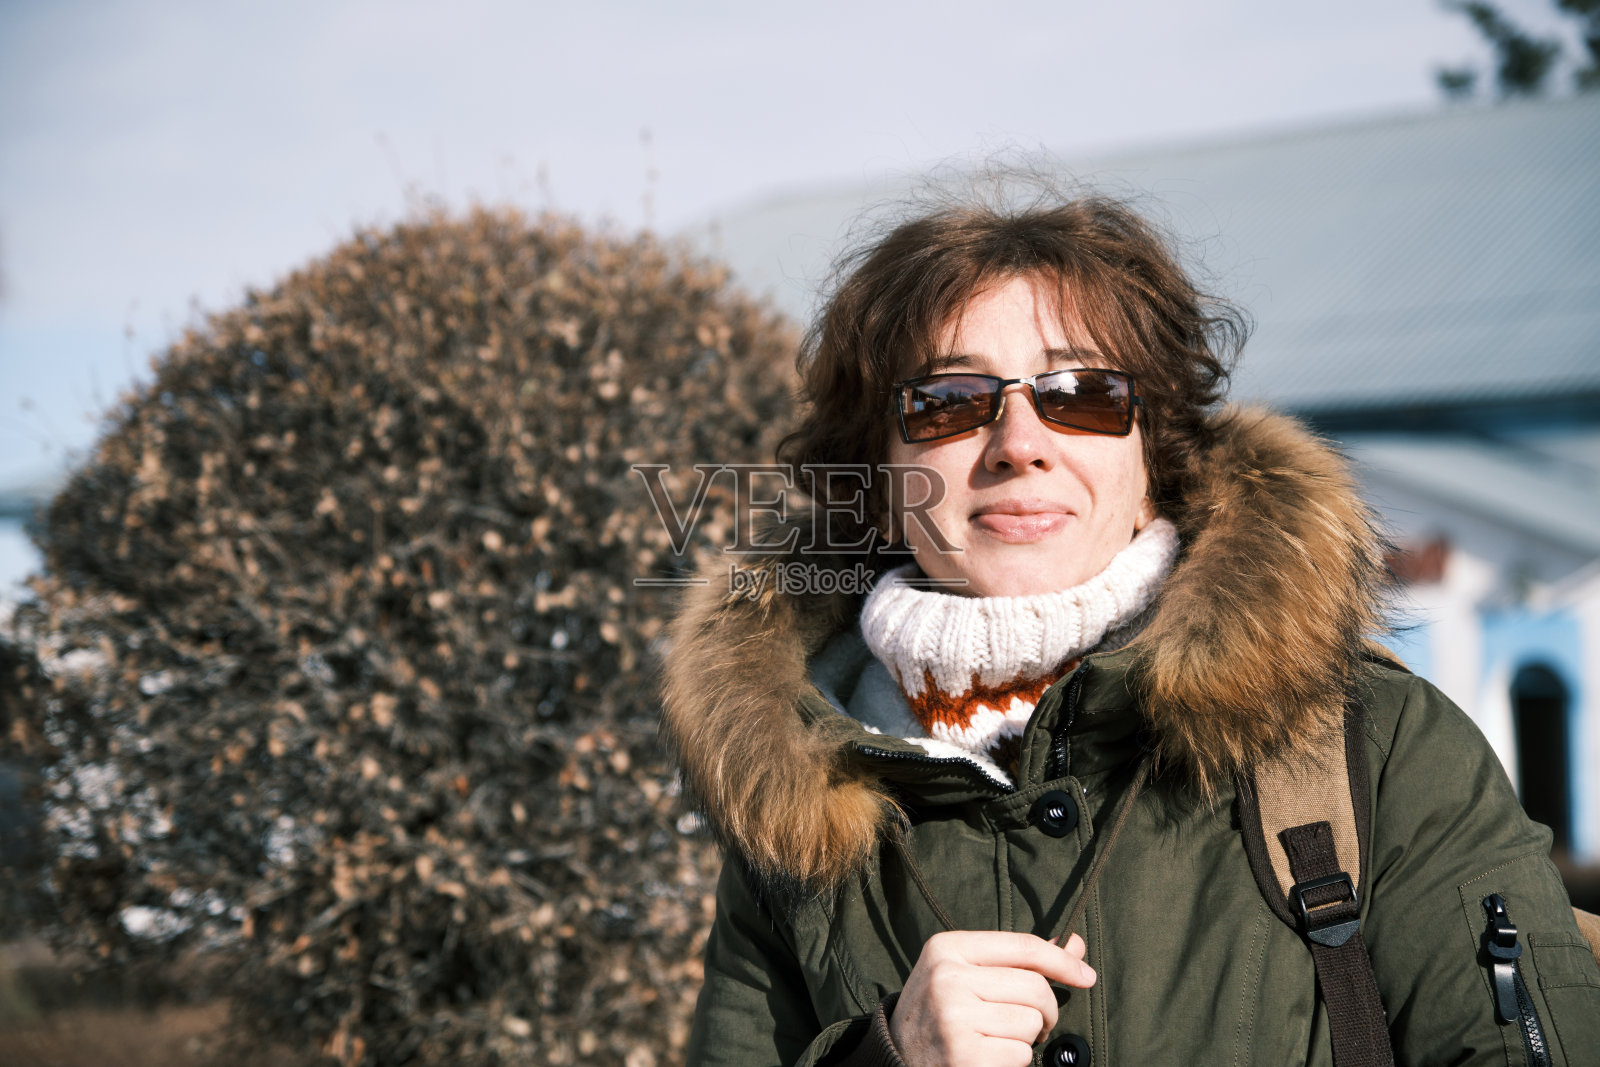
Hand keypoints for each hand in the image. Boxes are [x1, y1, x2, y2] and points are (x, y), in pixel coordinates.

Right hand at [887, 930, 1095, 1066]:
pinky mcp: (966, 1056)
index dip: (1062, 961)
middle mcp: (947, 979)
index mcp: (947, 948)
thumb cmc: (938, 1011)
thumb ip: (1017, 960)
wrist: (894, 1056)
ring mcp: (955, 1019)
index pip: (1023, 947)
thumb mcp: (964, 972)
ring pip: (1031, 1024)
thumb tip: (1075, 944)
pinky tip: (987, 1056)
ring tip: (995, 1037)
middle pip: (1035, 989)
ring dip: (1025, 1038)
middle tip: (1034, 1022)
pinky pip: (1020, 1055)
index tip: (1086, 974)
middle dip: (1045, 1011)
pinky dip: (1013, 1060)